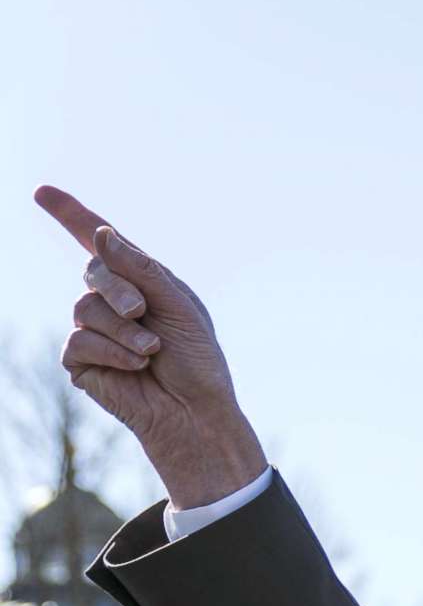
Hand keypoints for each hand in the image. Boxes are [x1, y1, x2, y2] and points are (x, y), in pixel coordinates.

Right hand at [33, 187, 266, 508]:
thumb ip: (142, 270)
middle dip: (119, 289)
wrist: (197, 413)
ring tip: (151, 352)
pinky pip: (79, 341)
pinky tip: (137, 367)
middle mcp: (112, 301)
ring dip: (123, 331)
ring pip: (84, 308)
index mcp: (140, 282)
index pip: (100, 242)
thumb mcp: (180, 308)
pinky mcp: (81, 360)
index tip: (43, 192)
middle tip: (142, 312)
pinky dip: (112, 352)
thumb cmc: (197, 362)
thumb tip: (102, 234)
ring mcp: (93, 330)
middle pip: (93, 271)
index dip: (71, 214)